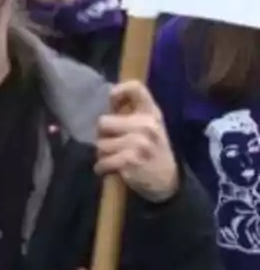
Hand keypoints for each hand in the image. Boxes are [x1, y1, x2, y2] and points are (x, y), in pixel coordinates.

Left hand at [94, 80, 178, 202]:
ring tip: (115, 158)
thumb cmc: (153, 149)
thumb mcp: (149, 126)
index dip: (118, 91)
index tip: (112, 101)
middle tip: (113, 143)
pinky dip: (102, 167)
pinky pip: (103, 161)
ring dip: (103, 154)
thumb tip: (108, 97)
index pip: (136, 88)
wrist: (169, 181)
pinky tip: (111, 168)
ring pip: (100, 144)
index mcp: (151, 113)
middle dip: (103, 135)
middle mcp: (146, 125)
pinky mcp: (131, 160)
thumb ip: (131, 112)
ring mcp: (139, 143)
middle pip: (103, 122)